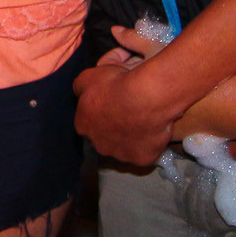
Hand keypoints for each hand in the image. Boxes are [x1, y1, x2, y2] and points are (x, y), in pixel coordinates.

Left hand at [73, 35, 180, 165]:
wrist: (145, 98)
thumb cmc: (114, 85)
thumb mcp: (88, 77)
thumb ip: (80, 88)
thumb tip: (80, 93)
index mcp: (84, 125)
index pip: (86, 122)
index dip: (98, 114)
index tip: (110, 105)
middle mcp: (99, 144)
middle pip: (104, 138)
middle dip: (112, 129)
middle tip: (127, 113)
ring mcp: (121, 154)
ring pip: (124, 148)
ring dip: (130, 138)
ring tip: (143, 121)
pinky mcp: (142, 159)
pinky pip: (145, 152)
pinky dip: (149, 144)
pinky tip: (155, 131)